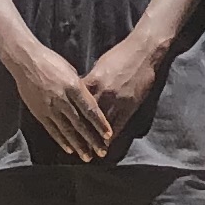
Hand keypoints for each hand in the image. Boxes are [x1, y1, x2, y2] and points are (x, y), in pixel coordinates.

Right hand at [12, 44, 117, 161]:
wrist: (26, 60)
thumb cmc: (51, 61)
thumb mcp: (70, 70)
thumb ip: (80, 88)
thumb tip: (89, 101)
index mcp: (73, 86)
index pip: (90, 109)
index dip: (100, 123)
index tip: (109, 134)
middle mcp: (62, 99)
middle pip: (80, 123)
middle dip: (92, 139)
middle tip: (101, 151)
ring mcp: (50, 107)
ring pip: (66, 130)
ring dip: (78, 145)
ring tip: (86, 156)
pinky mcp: (39, 112)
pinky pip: (52, 129)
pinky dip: (61, 140)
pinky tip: (69, 149)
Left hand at [78, 33, 165, 148]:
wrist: (144, 51)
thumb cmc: (120, 55)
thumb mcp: (100, 66)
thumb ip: (90, 81)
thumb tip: (79, 92)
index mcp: (92, 81)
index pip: (76, 104)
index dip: (69, 118)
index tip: (61, 129)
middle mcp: (103, 93)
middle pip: (87, 118)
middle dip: (79, 135)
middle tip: (72, 148)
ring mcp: (117, 101)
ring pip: (102, 126)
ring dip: (94, 141)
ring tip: (88, 153)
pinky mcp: (130, 106)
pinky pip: (118, 126)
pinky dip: (111, 138)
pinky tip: (106, 147)